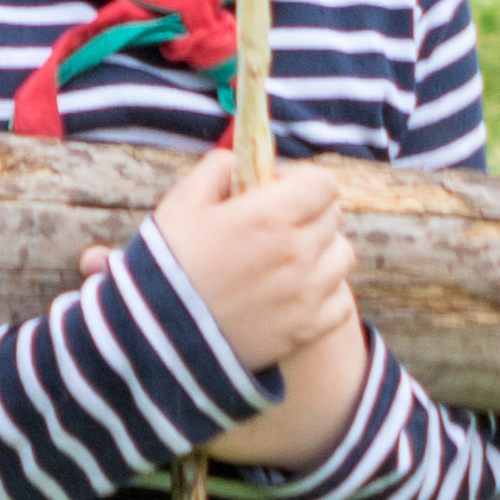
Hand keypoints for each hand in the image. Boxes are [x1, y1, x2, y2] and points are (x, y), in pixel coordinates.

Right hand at [98, 156, 356, 380]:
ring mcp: (307, 294)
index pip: (323, 184)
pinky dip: (324, 295)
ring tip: (287, 263)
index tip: (278, 192)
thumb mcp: (181, 204)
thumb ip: (217, 169)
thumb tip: (241, 160)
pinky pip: (340, 301)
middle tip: (275, 229)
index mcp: (270, 216)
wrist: (157, 340)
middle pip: (333, 217)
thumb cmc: (166, 267)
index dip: (301, 183)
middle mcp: (297, 252)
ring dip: (321, 254)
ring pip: (342, 256)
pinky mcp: (308, 330)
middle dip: (308, 215)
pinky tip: (294, 296)